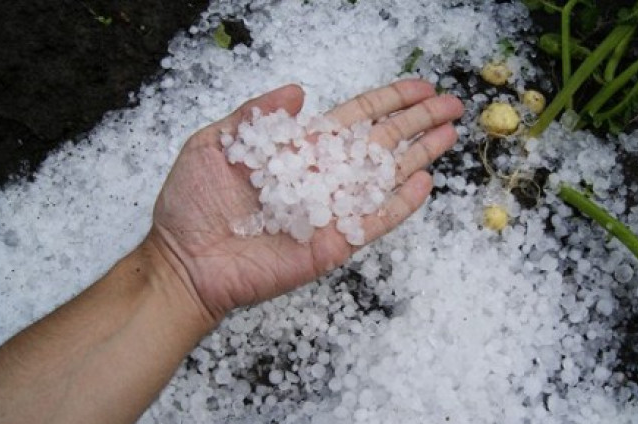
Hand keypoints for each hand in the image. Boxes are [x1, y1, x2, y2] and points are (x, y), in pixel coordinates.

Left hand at [147, 80, 463, 322]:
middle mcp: (323, 176)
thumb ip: (257, 115)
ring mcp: (332, 211)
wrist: (184, 261)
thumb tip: (299, 88)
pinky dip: (400, 204)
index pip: (356, 118)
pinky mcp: (334, 243)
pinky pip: (374, 221)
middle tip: (453, 104)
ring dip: (419, 155)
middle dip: (417, 122)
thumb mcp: (215, 144)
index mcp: (300, 149)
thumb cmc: (193, 203)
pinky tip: (424, 183)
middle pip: (381, 143)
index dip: (389, 101)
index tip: (420, 87)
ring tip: (450, 135)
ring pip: (385, 177)